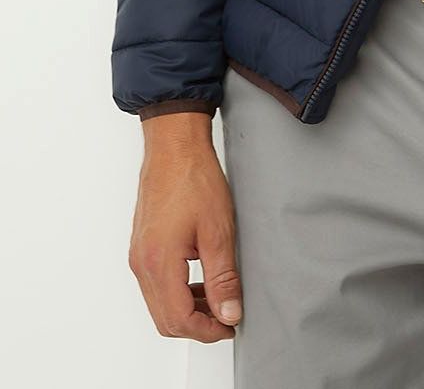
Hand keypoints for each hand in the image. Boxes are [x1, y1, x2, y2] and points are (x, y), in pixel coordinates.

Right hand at [129, 122, 242, 341]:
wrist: (174, 146)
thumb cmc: (194, 178)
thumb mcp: (218, 230)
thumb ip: (223, 277)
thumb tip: (229, 313)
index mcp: (158, 262)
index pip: (179, 319)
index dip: (208, 330)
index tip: (230, 325)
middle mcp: (142, 263)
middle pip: (165, 319)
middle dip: (197, 326)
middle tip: (226, 316)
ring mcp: (138, 255)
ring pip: (159, 304)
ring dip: (188, 310)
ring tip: (218, 298)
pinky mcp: (141, 246)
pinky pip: (156, 285)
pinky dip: (178, 292)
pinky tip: (201, 280)